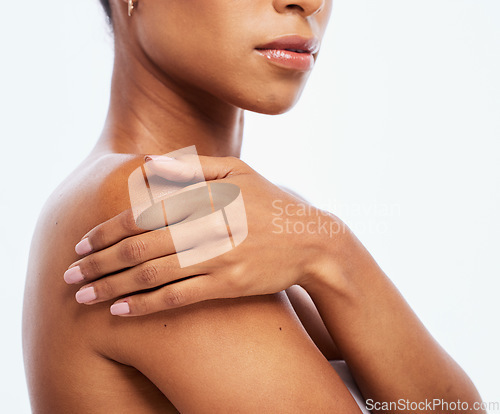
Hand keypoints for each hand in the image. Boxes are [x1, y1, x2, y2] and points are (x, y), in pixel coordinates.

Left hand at [64, 155, 343, 315]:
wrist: (311, 241)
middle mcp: (208, 228)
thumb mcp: (240, 171)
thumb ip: (195, 167)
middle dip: (99, 262)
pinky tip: (121, 311)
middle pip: (140, 247)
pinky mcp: (228, 285)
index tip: (83, 242)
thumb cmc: (271, 203)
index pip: (144, 214)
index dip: (108, 229)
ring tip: (84, 296)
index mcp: (206, 197)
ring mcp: (218, 259)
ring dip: (113, 287)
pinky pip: (179, 298)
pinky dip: (147, 305)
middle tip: (70, 274)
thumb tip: (150, 164)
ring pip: (154, 275)